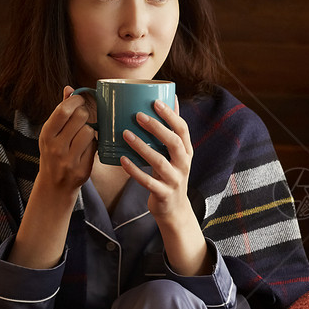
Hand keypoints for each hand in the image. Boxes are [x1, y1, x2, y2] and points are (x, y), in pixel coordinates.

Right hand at [11, 87, 95, 269]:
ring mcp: (68, 159)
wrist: (54, 186)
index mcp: (46, 134)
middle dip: (86, 115)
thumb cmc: (54, 154)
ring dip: (91, 131)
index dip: (76, 101)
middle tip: (85, 118)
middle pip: (80, 118)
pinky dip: (94, 144)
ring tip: (85, 135)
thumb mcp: (51, 134)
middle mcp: (55, 146)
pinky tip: (89, 147)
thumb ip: (61, 112)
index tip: (81, 100)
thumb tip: (69, 88)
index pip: (63, 110)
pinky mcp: (81, 169)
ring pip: (89, 132)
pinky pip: (95, 148)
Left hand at [122, 98, 210, 275]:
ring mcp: (175, 180)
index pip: (183, 129)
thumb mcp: (177, 155)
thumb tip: (172, 98)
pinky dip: (134, 170)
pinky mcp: (163, 194)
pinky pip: (148, 182)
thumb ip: (173, 131)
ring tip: (125, 134)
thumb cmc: (171, 176)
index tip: (156, 101)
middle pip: (173, 143)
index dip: (171, 115)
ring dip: (141, 146)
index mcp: (187, 152)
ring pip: (159, 161)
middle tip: (137, 115)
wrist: (175, 210)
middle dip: (157, 127)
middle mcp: (184, 165)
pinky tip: (122, 160)